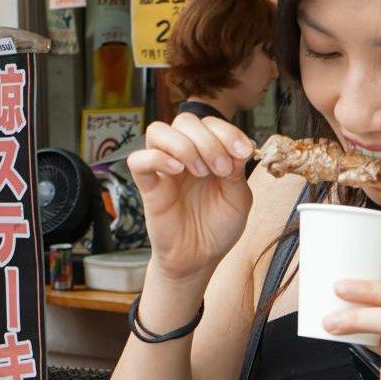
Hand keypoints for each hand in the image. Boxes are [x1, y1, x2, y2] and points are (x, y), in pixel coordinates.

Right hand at [128, 113, 254, 279]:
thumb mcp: (238, 199)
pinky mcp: (148, 186)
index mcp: (208, 153)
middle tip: (221, 170)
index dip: (227, 131)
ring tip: (200, 172)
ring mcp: (164, 169)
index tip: (243, 152)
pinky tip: (177, 171)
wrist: (200, 258)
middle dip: (208, 140)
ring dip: (183, 145)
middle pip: (185, 121)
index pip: (210, 123)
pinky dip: (157, 158)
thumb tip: (238, 147)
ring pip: (158, 131)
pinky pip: (138, 160)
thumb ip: (238, 171)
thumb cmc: (218, 227)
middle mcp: (184, 155)